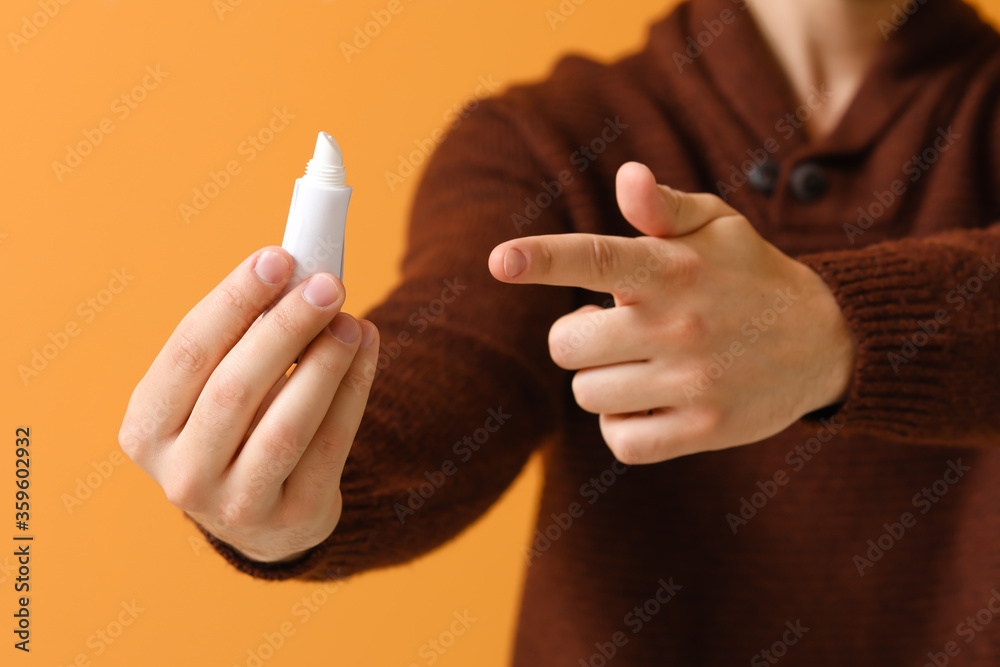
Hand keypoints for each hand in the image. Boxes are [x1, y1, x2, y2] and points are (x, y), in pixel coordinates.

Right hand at [119, 247, 379, 562]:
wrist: (265, 518)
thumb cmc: (236, 428)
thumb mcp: (216, 390)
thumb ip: (242, 338)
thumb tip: (296, 272)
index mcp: (146, 430)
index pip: (188, 353)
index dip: (234, 302)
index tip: (277, 260)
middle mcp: (183, 475)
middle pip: (236, 389)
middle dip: (286, 328)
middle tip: (326, 284)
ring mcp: (237, 505)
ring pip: (286, 425)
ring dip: (324, 364)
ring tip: (350, 320)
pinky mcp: (294, 516)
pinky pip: (330, 446)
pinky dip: (353, 391)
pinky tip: (366, 348)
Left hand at [488, 162, 856, 463]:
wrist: (827, 341)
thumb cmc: (751, 274)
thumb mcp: (719, 225)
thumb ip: (664, 205)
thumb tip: (627, 176)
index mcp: (673, 269)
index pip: (597, 259)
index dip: (543, 259)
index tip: (500, 261)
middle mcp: (679, 325)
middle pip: (566, 345)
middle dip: (579, 337)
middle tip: (617, 328)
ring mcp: (692, 383)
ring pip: (588, 394)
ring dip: (601, 380)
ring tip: (641, 363)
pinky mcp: (704, 429)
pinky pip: (622, 441)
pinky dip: (621, 426)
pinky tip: (645, 403)